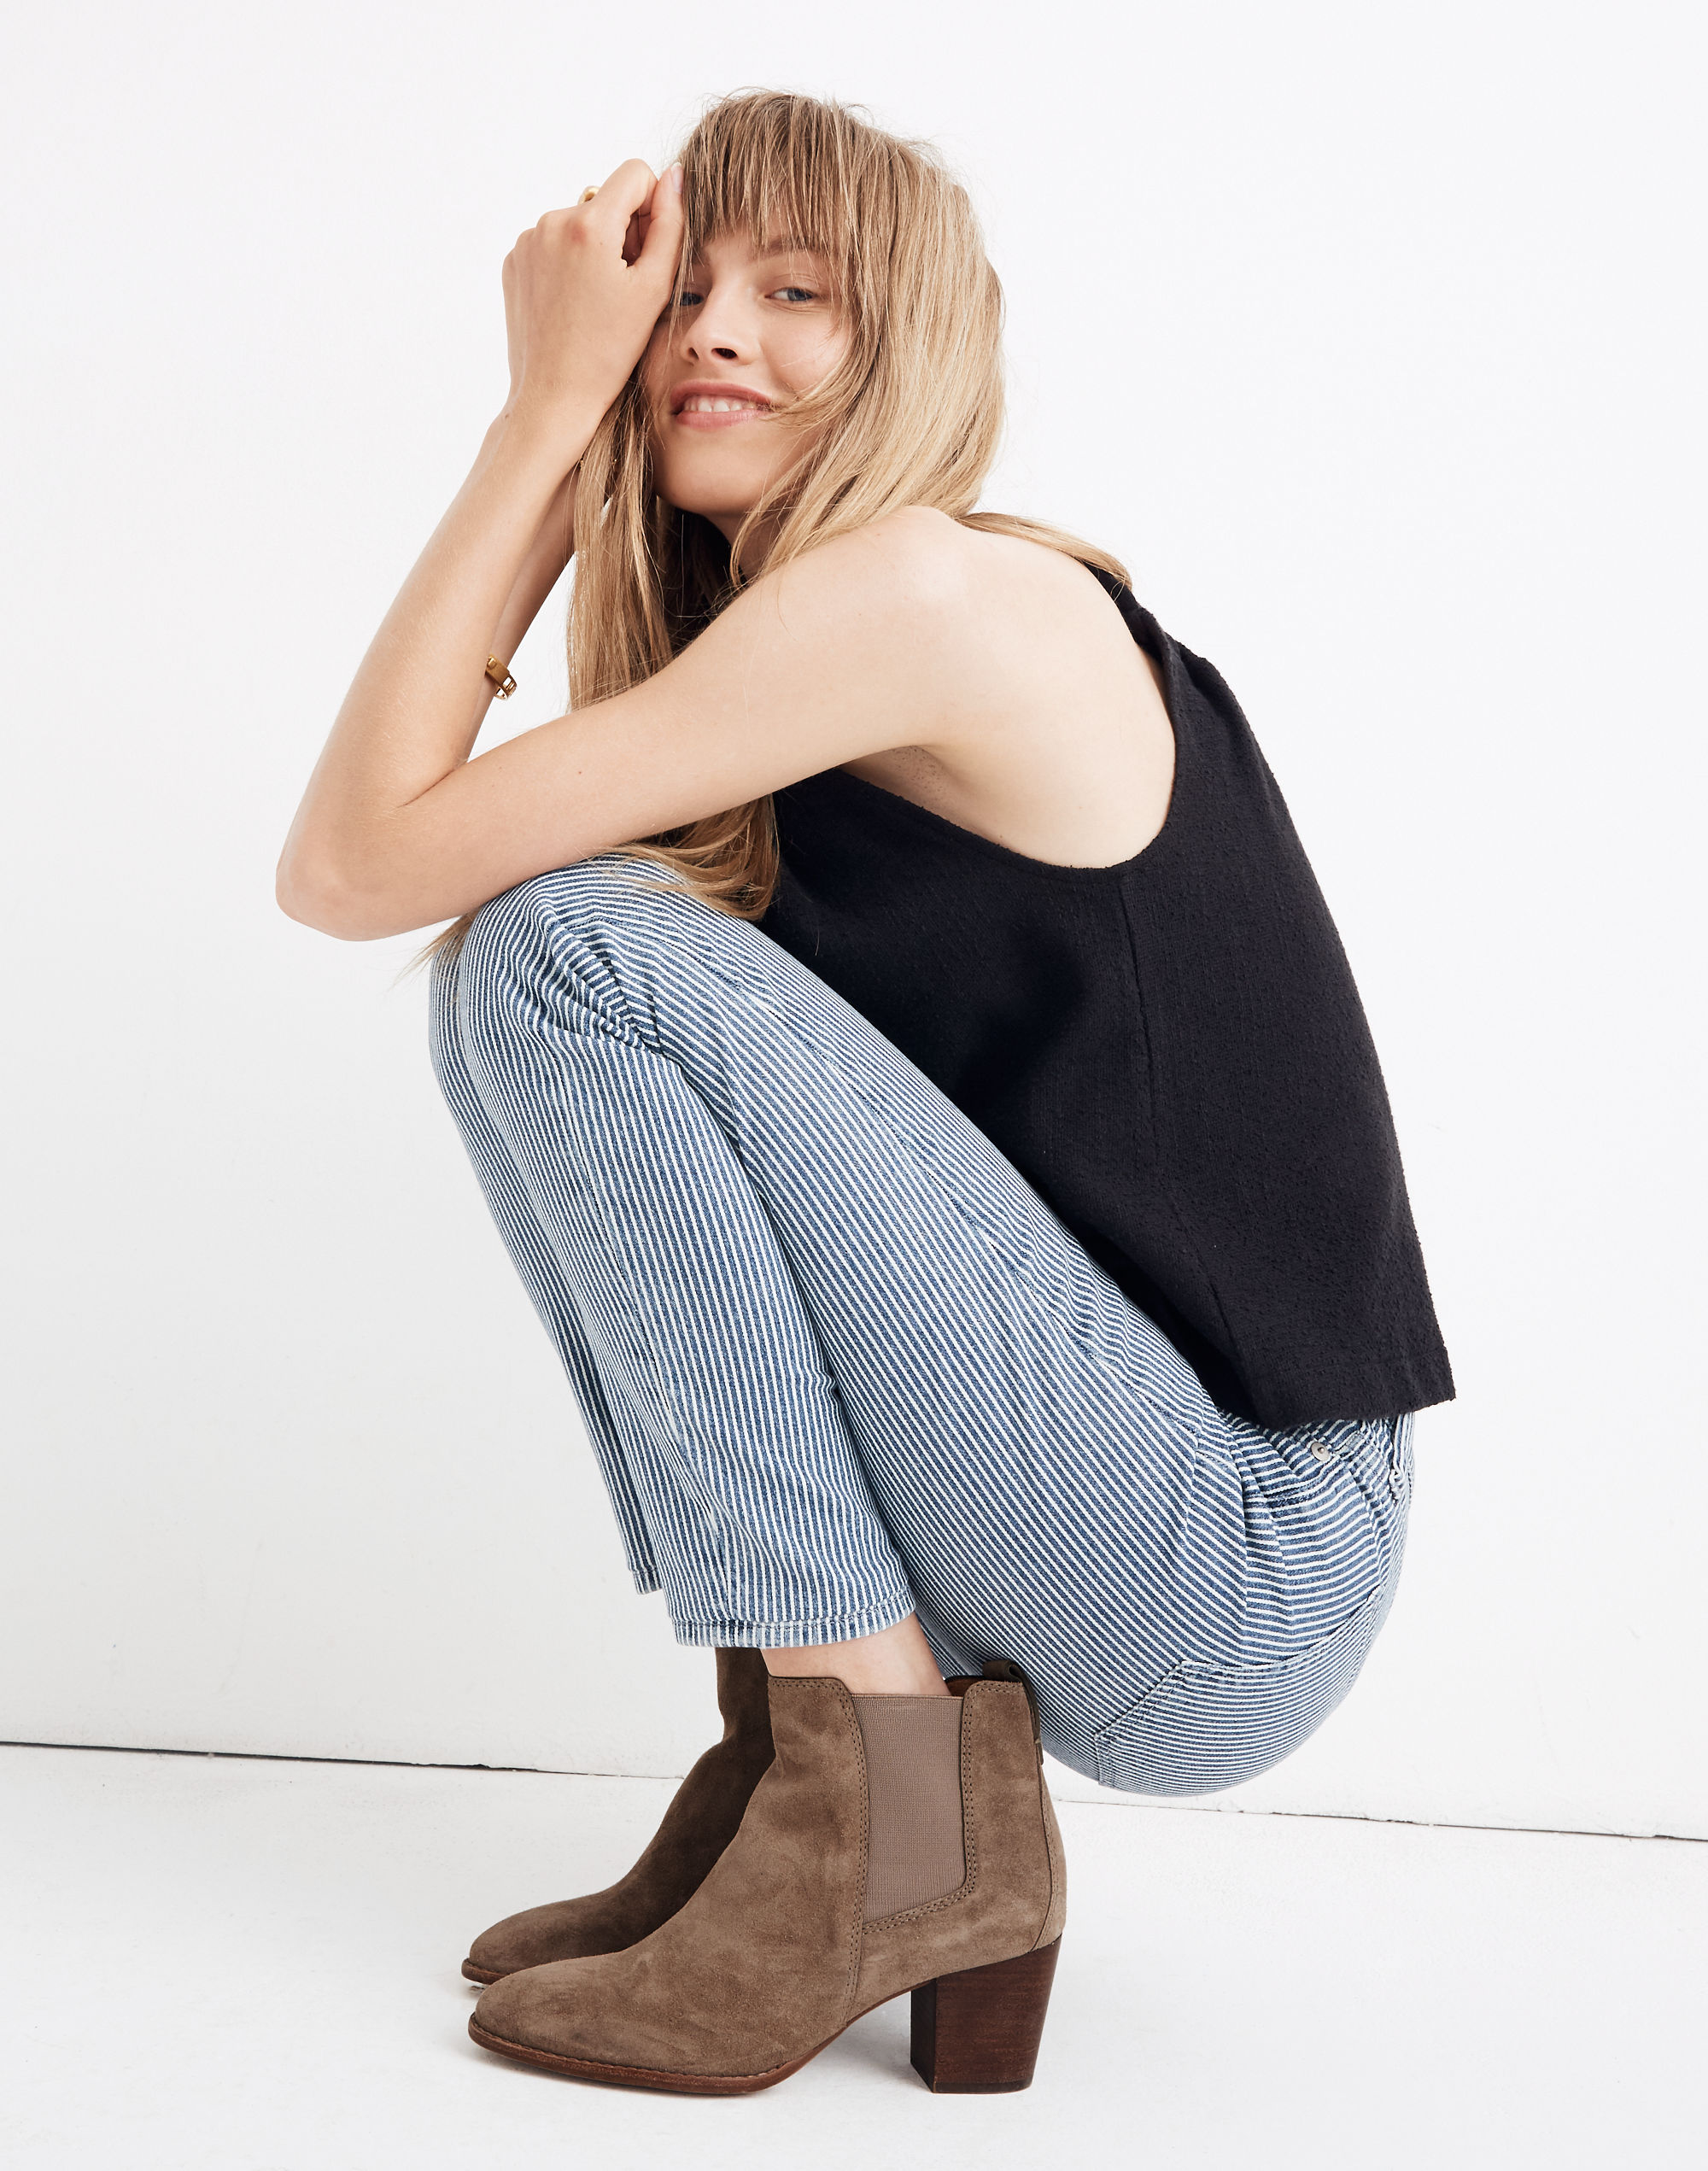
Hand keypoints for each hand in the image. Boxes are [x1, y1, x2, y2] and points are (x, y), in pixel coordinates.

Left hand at [501, 159, 683, 445]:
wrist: (553, 397)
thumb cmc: (609, 353)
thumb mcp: (654, 289)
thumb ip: (670, 225)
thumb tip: (673, 177)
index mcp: (588, 224)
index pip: (636, 174)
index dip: (653, 208)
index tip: (648, 251)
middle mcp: (551, 220)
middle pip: (606, 199)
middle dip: (622, 233)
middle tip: (623, 290)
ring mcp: (527, 240)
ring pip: (579, 222)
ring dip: (595, 249)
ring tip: (597, 301)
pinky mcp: (513, 261)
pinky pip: (553, 243)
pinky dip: (568, 264)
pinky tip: (573, 304)